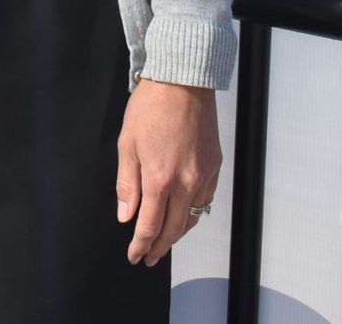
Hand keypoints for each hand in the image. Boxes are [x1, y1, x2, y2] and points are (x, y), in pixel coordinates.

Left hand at [117, 77, 221, 266]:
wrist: (182, 82)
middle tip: (149, 258)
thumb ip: (127, 184)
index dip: (140, 245)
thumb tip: (126, 215)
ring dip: (178, 233)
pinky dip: (194, 213)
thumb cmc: (150, 108)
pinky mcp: (215, 166)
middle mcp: (186, 182)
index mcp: (160, 178)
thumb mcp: (127, 144)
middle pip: (174, 229)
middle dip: (160, 247)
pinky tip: (184, 215)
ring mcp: (204, 175)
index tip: (134, 256)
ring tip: (164, 241)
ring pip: (193, 217)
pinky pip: (205, 200)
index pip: (150, 225)